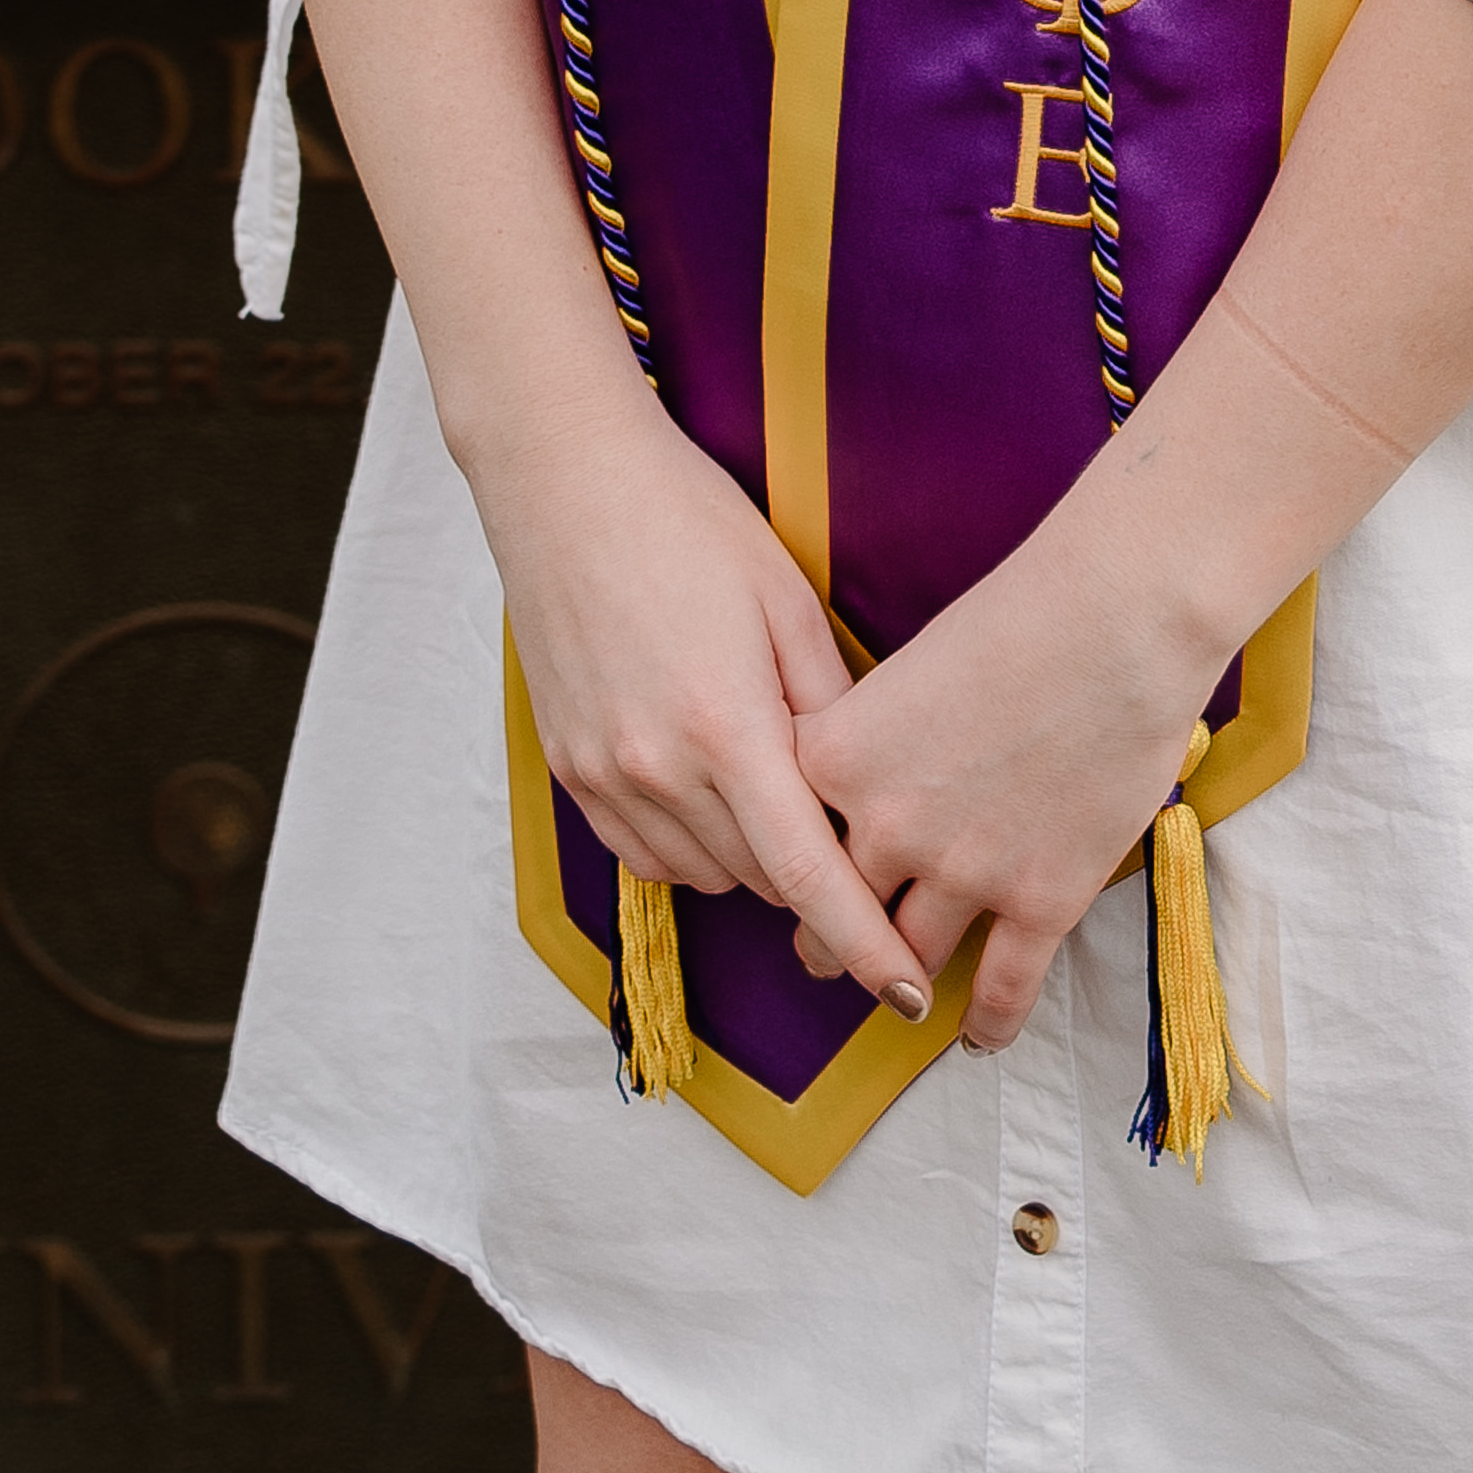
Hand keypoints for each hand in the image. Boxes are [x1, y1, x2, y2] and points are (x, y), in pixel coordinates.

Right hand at [469, 387, 930, 1025]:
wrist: (564, 480)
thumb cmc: (687, 521)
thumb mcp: (785, 599)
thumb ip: (830, 706)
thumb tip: (866, 784)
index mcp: (725, 727)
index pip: (808, 874)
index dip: (864, 944)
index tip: (908, 992)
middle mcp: (657, 768)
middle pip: (761, 879)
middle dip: (817, 878)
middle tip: (860, 839)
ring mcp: (604, 773)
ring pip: (704, 874)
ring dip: (754, 858)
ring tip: (780, 787)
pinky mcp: (569, 768)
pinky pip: (645, 850)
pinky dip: (692, 842)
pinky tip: (716, 788)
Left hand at [797, 509, 1218, 1050]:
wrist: (1119, 614)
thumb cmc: (1019, 609)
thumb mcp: (909, 666)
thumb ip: (874, 736)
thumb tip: (866, 776)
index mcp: (836, 756)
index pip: (780, 831)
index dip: (783, 856)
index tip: (790, 873)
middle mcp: (885, 826)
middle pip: (830, 913)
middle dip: (826, 938)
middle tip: (826, 950)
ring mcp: (964, 873)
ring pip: (906, 962)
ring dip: (898, 983)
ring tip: (898, 994)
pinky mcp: (1041, 899)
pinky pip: (1003, 990)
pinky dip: (988, 1023)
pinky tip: (979, 1038)